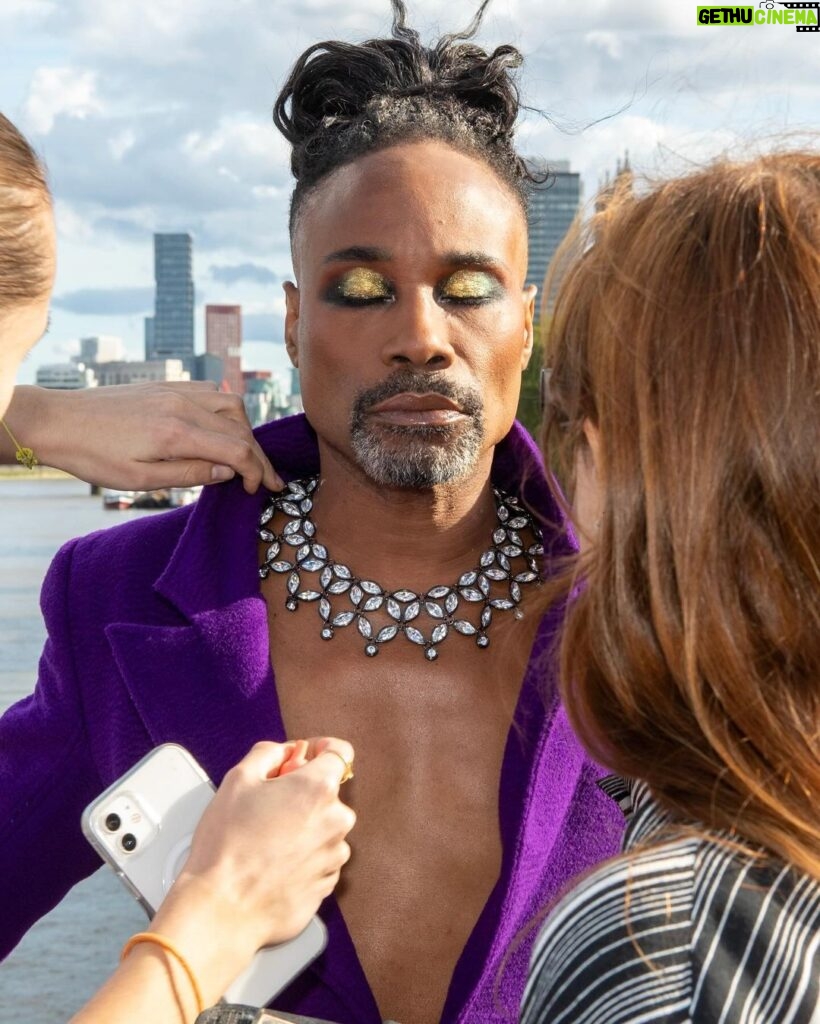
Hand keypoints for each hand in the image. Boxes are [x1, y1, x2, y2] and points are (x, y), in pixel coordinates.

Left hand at [9, 383, 283, 491]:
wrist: (59, 421)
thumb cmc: (94, 456)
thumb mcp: (140, 479)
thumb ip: (189, 473)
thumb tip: (228, 472)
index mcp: (177, 432)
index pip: (237, 449)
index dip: (256, 471)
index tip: (258, 490)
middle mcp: (182, 405)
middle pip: (240, 428)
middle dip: (258, 455)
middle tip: (266, 479)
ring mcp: (175, 391)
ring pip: (231, 404)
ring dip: (245, 431)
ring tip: (245, 455)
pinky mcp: (166, 386)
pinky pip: (211, 392)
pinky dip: (226, 411)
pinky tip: (222, 429)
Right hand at [159, 739, 355, 954]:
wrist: (221, 908)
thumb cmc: (226, 845)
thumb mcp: (237, 779)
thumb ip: (268, 753)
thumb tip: (285, 753)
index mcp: (318, 788)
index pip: (339, 753)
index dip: (320, 749)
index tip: (304, 756)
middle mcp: (336, 821)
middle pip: (328, 793)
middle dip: (303, 793)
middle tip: (269, 804)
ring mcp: (334, 857)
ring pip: (324, 828)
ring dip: (304, 827)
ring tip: (266, 841)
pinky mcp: (326, 885)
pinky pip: (320, 859)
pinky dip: (303, 856)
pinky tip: (272, 863)